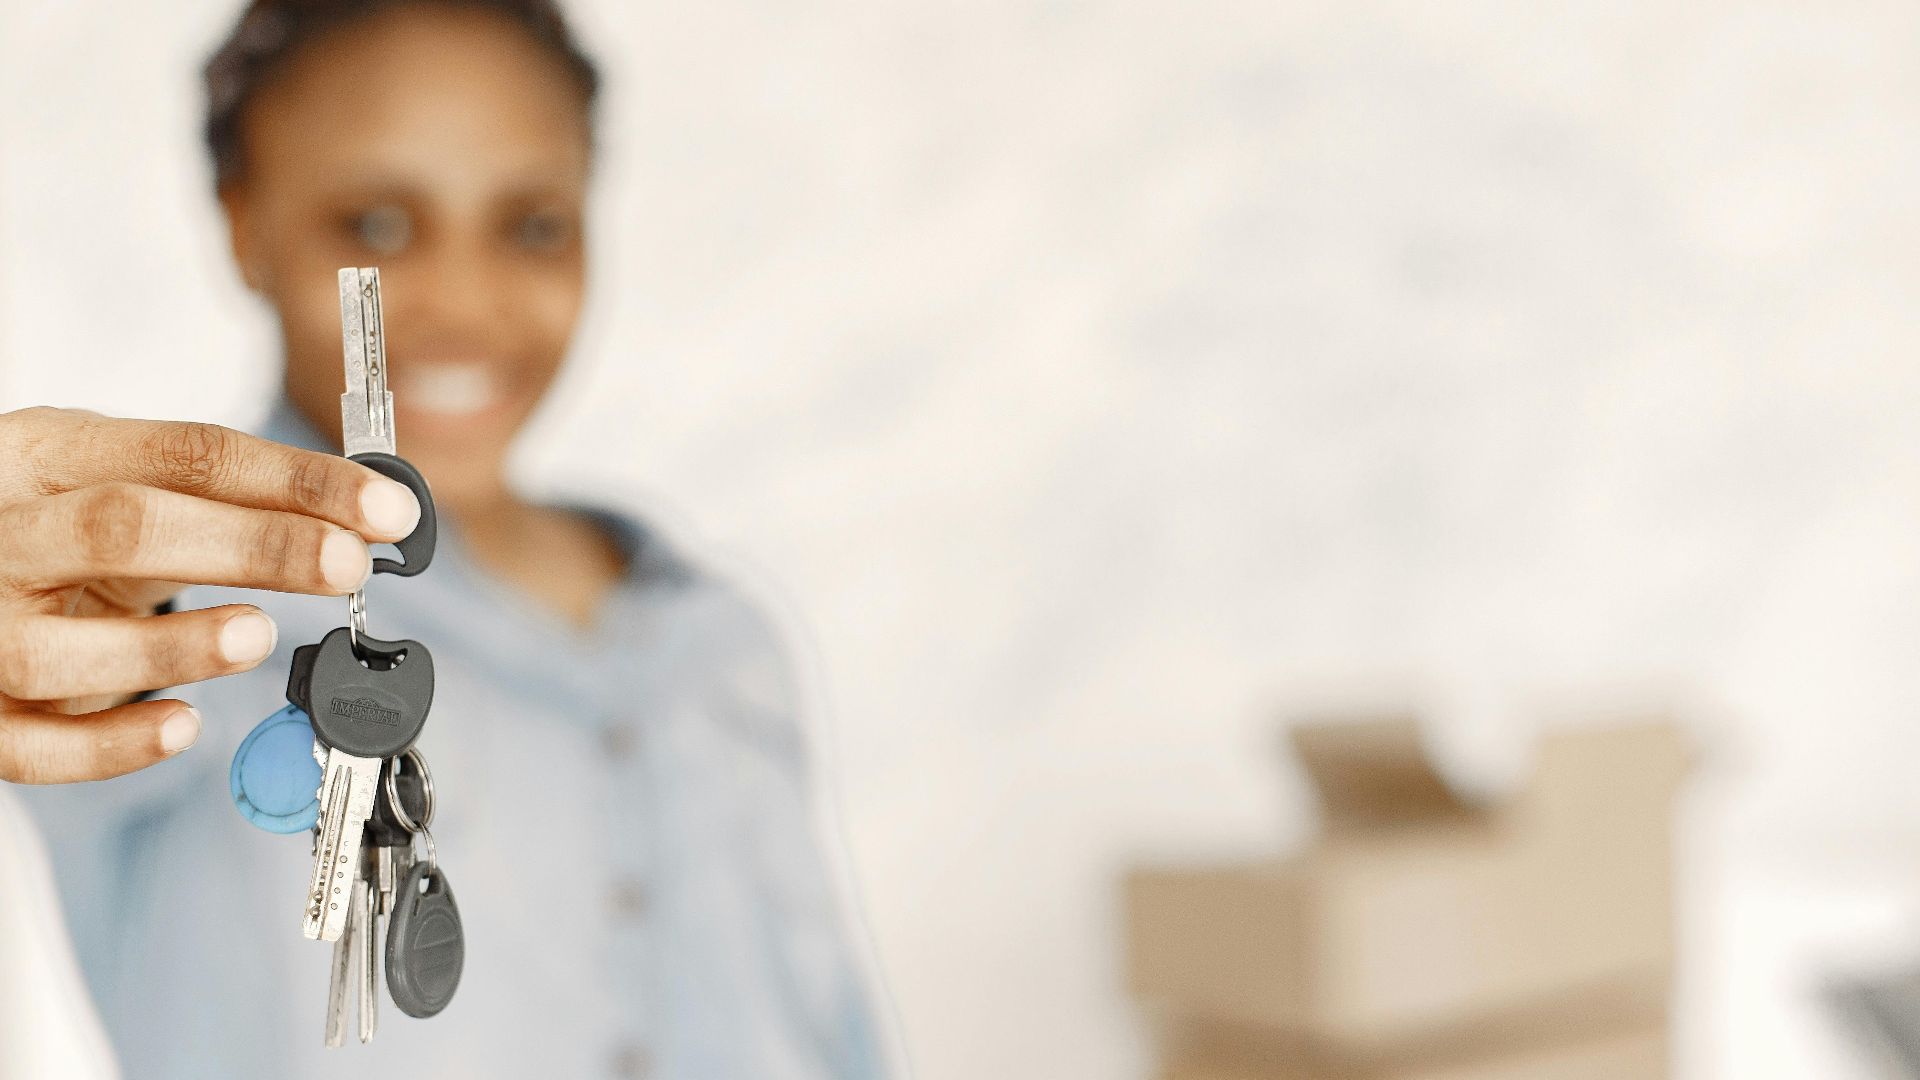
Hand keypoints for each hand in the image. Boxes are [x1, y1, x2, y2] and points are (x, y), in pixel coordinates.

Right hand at [0, 407, 420, 782]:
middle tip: (347, 566)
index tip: (387, 510)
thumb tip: (372, 518)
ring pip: (57, 647)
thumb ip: (234, 496)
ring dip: (175, 647)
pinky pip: (33, 747)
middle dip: (252, 547)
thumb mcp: (131, 482)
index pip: (186, 453)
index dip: (298, 480)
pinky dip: (112, 746)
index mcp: (44, 453)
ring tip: (260, 639)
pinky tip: (183, 726)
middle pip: (122, 529)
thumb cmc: (66, 527)